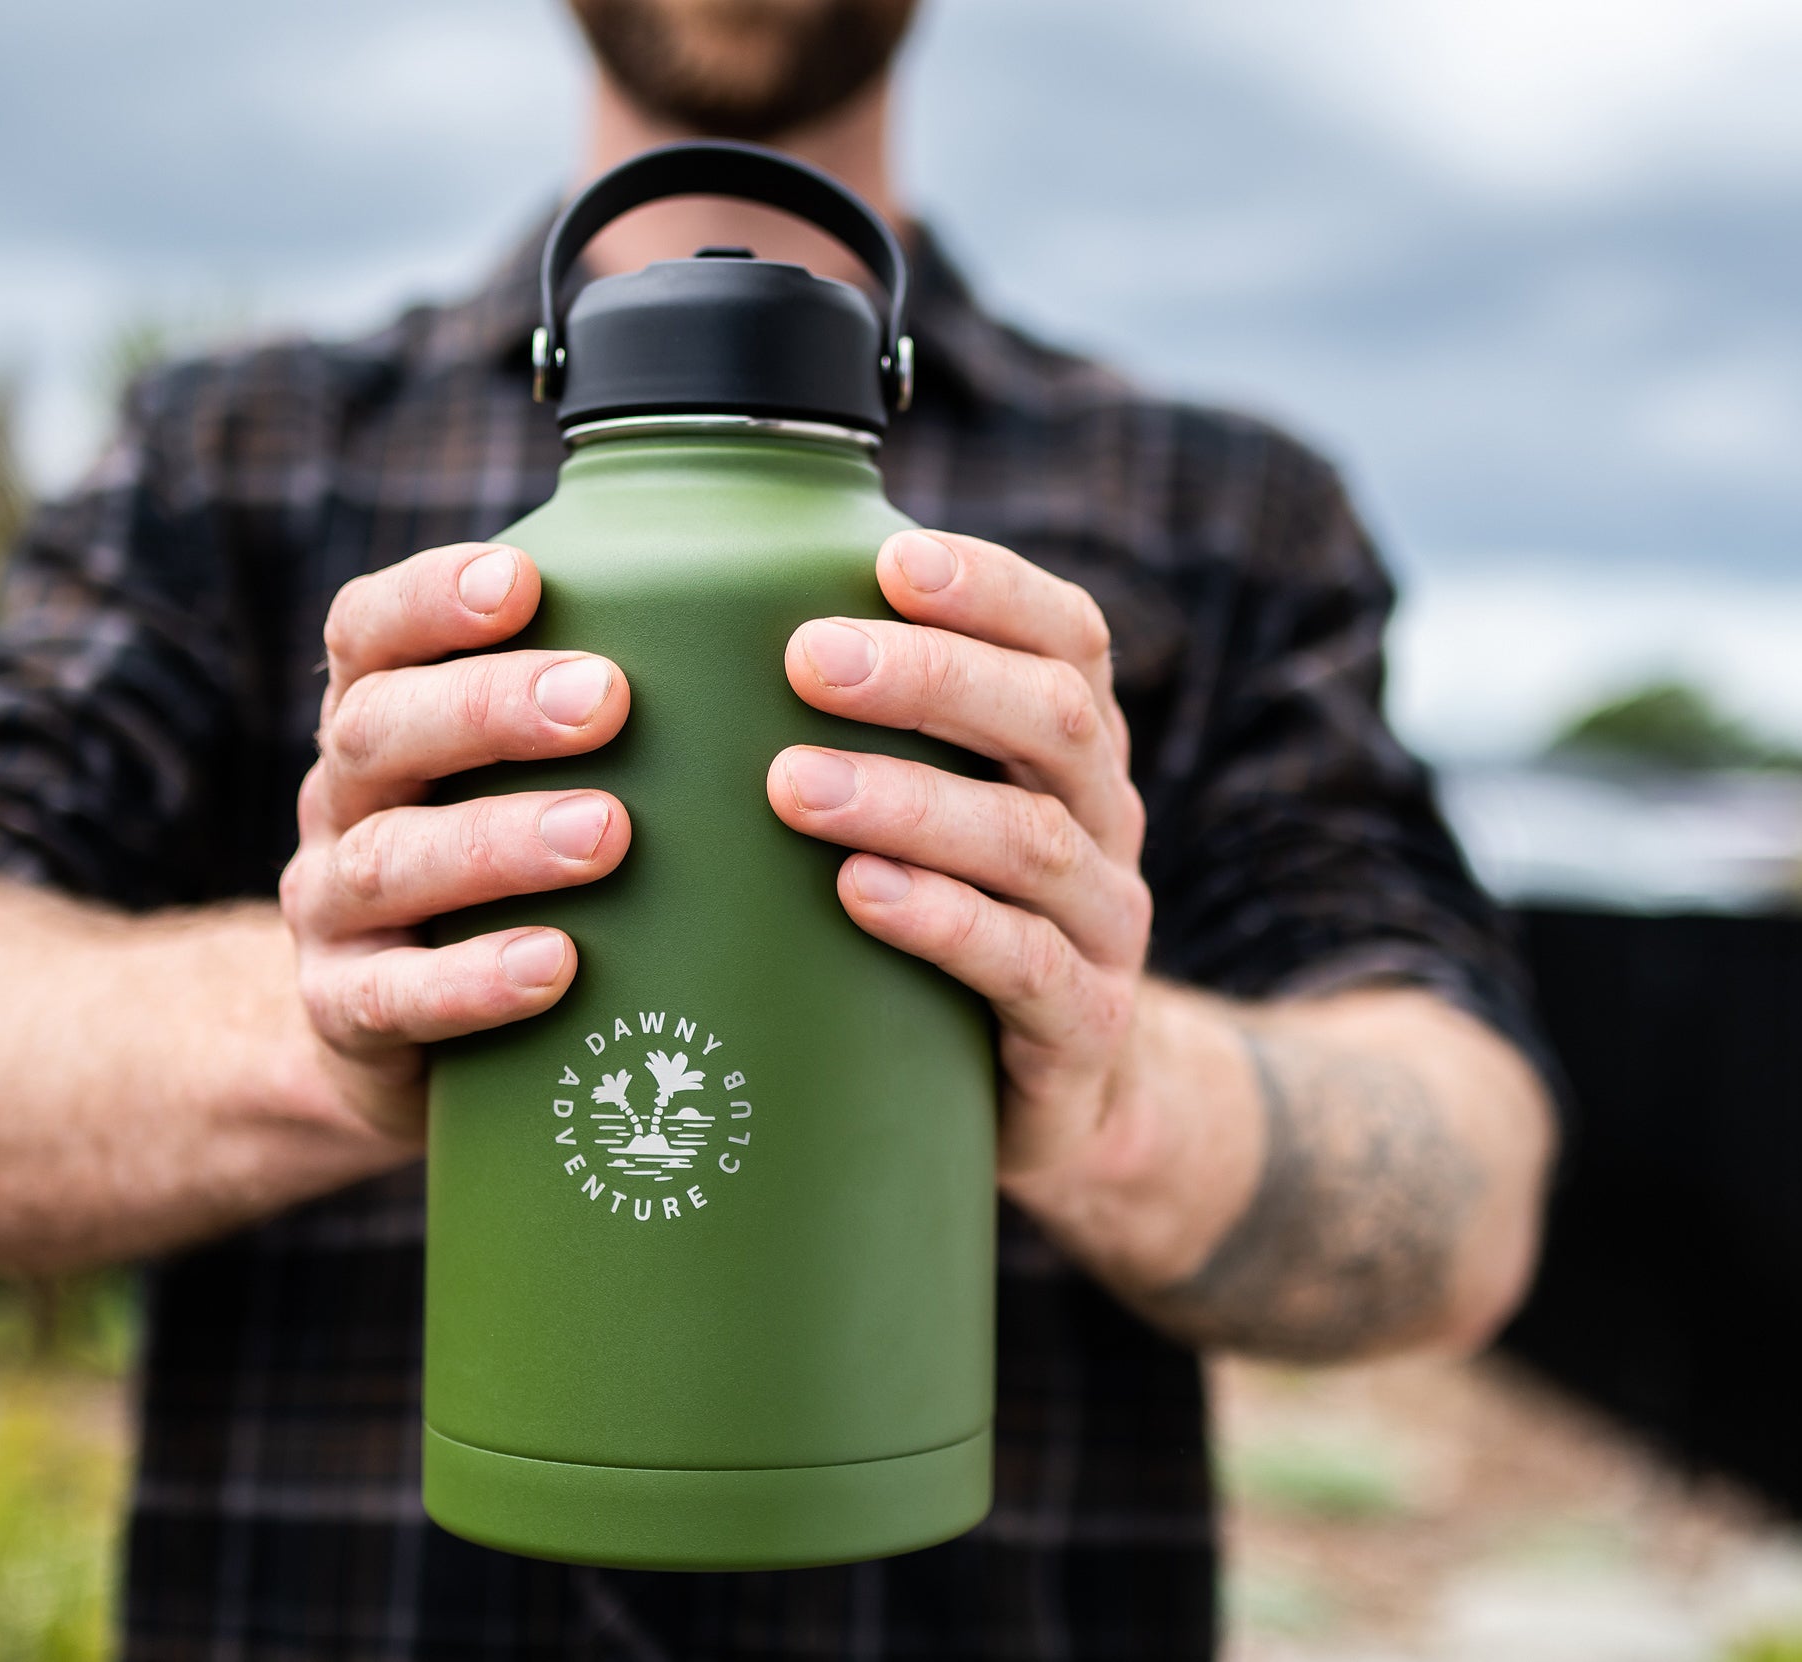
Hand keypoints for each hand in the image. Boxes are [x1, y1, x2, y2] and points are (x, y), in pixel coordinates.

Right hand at [278, 542, 631, 1149]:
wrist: (407, 1047)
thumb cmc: (515, 871)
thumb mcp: (532, 776)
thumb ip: (606, 705)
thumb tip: (784, 620)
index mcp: (381, 714)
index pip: (370, 629)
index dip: (430, 598)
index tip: (520, 581)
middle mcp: (343, 798)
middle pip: (380, 730)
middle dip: (489, 709)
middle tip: (606, 700)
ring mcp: (330, 908)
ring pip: (388, 860)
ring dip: (497, 842)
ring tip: (605, 832)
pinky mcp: (342, 1012)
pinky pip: (391, 996)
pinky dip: (472, 981)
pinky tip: (554, 965)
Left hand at [765, 529, 1154, 1202]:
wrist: (1053, 1098)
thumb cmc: (945, 916)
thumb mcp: (928, 811)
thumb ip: (863, 728)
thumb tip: (695, 614)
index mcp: (1071, 745)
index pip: (1065, 636)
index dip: (991, 588)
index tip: (891, 558)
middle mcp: (1106, 818)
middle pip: (1050, 720)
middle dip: (931, 678)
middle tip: (808, 658)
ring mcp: (1106, 926)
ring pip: (1030, 842)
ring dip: (910, 800)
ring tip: (793, 784)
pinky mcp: (1084, 1027)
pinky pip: (1024, 965)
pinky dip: (942, 922)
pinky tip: (860, 893)